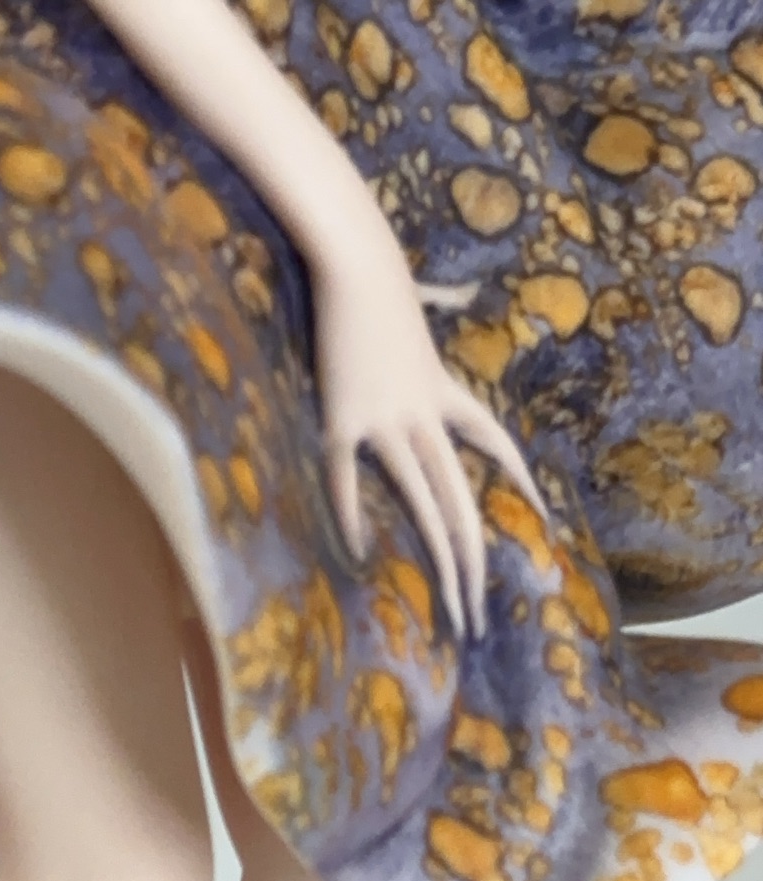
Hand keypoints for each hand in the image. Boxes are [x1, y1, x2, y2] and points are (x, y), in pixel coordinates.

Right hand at [312, 253, 546, 640]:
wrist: (357, 259)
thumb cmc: (381, 277)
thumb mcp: (422, 300)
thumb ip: (442, 303)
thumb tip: (460, 287)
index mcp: (445, 391)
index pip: (496, 442)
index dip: (520, 479)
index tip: (545, 517)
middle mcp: (426, 416)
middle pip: (461, 499)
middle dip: (472, 561)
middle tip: (479, 613)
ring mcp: (388, 421)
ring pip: (423, 503)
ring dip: (439, 560)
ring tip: (451, 605)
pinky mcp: (343, 420)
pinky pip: (347, 480)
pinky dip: (351, 516)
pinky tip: (359, 553)